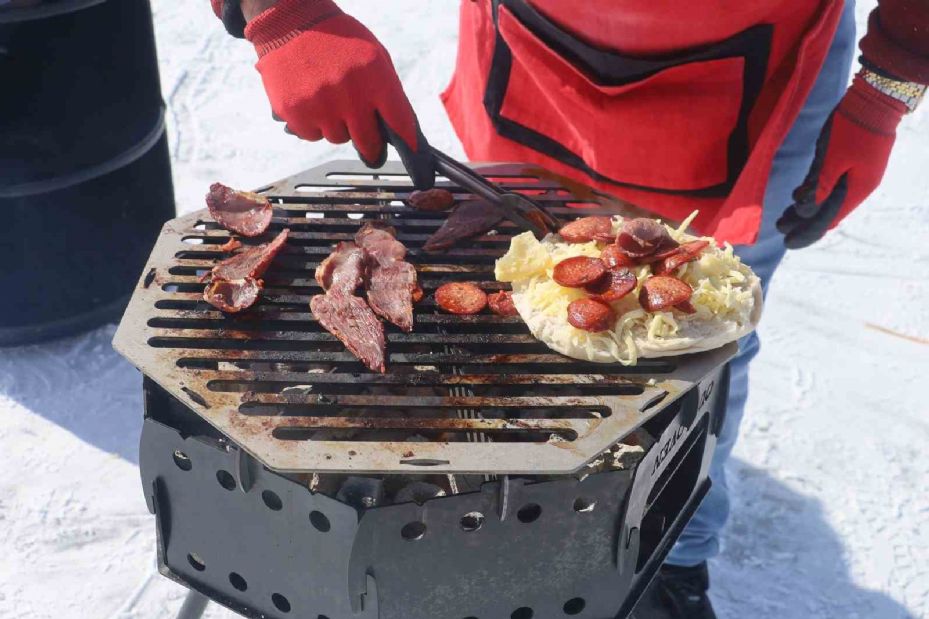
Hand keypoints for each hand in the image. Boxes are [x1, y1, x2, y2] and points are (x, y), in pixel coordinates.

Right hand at [243, 0, 434, 188]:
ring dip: (337, 127)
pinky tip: (311, 101)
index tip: (415, 159)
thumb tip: (399, 130)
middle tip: (369, 143)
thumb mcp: (374, 56)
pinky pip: (312, 135)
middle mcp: (349, 94)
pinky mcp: (295, 112)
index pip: (400, 123)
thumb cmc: (338, 40)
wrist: (291, 22)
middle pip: (368, 144)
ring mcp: (320, 105)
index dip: (410, 145)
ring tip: (330, 100)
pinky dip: (312, 124)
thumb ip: (387, 92)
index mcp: (375, 77)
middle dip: (371, 146)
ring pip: (338, 139)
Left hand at [776, 74, 906, 248]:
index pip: (829, 219)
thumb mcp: (834, 159)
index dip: (807, 232)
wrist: (874, 99)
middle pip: (827, 212)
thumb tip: (807, 210)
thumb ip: (821, 185)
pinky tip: (798, 197)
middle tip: (779, 228)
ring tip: (784, 217)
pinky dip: (813, 191)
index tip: (787, 242)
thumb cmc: (853, 128)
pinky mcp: (849, 161)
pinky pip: (829, 183)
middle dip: (802, 222)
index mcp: (857, 189)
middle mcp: (857, 186)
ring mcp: (855, 174)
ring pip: (826, 198)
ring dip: (805, 208)